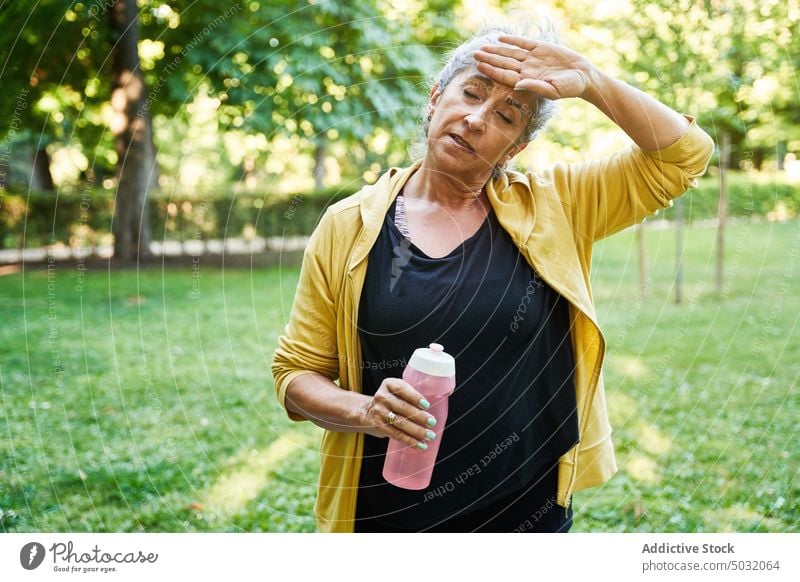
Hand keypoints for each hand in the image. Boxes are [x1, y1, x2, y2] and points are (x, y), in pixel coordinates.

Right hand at [358, 378, 436, 448]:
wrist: (367, 411)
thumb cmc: (390, 401)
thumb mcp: (396, 391)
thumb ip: (411, 395)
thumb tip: (435, 406)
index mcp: (389, 384)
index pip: (402, 389)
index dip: (415, 397)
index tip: (426, 405)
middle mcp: (382, 397)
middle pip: (403, 407)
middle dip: (419, 416)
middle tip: (432, 422)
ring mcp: (379, 412)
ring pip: (401, 422)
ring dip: (417, 431)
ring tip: (429, 435)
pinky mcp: (379, 426)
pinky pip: (397, 434)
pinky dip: (410, 441)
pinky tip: (420, 444)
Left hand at [473, 34, 594, 99]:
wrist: (584, 76)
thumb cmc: (569, 88)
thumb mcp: (552, 90)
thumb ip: (535, 87)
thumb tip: (517, 85)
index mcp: (526, 80)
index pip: (505, 75)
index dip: (491, 70)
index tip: (479, 66)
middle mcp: (526, 69)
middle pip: (503, 63)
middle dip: (489, 59)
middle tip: (474, 54)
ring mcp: (532, 58)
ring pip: (510, 53)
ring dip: (496, 50)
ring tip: (482, 47)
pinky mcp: (540, 48)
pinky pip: (523, 43)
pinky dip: (512, 40)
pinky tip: (500, 38)